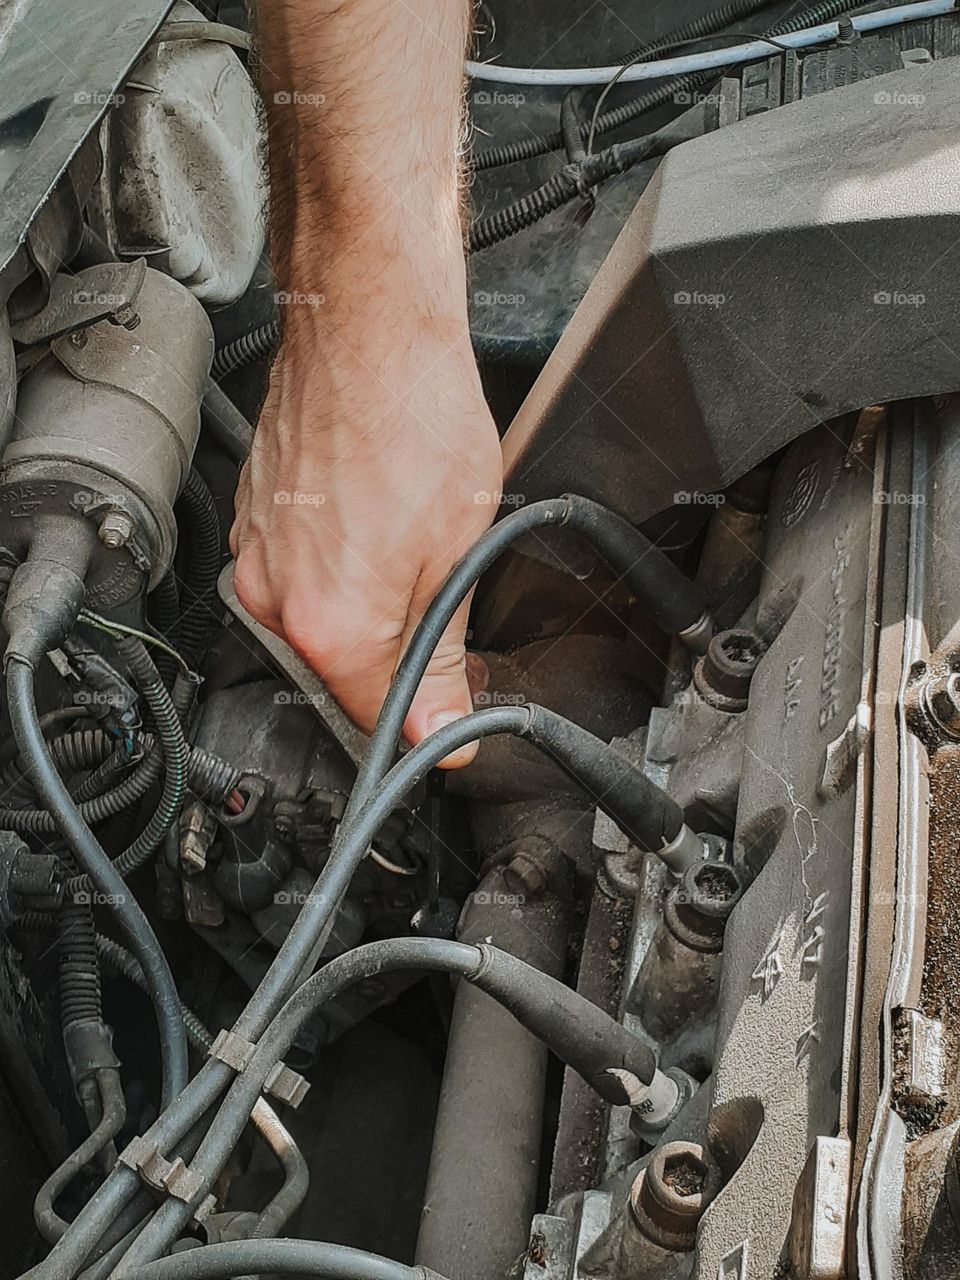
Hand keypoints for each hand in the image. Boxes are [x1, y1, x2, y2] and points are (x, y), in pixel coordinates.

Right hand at [229, 316, 502, 766]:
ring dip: (369, 605)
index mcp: (328, 621)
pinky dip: (341, 564)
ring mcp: (255, 555)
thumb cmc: (412, 413)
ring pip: (322, 619)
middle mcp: (274, 596)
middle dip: (397, 657)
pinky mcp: (253, 522)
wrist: (367, 323)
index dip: (422, 724)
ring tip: (409, 540)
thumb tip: (437, 728)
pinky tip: (377, 518)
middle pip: (343, 672)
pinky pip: (301, 574)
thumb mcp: (457, 554)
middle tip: (443, 601)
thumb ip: (440, 657)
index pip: (372, 718)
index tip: (448, 717)